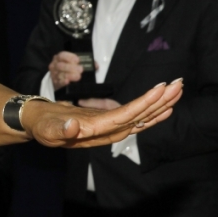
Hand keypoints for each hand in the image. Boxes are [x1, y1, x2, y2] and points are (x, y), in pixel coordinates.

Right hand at [24, 79, 182, 147]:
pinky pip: (135, 116)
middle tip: (179, 84)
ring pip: (140, 117)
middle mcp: (107, 132)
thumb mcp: (45, 129)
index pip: (124, 117)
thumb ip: (58, 130)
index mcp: (94, 132)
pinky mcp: (110, 122)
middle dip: (160, 101)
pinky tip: (165, 104)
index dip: (143, 104)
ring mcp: (110, 127)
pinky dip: (151, 109)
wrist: (38, 124)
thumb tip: (74, 127)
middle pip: (139, 117)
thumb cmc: (41, 126)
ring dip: (160, 103)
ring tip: (178, 89)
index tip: (159, 89)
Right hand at [49, 51, 87, 89]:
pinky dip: (63, 82)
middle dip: (71, 67)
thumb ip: (86, 62)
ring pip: (60, 74)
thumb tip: (96, 65)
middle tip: (80, 70)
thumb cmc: (69, 68)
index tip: (78, 60)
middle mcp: (55, 65)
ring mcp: (54, 74)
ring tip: (78, 77)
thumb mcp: (76, 63)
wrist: (61, 78)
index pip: (62, 55)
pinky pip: (58, 82)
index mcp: (60, 57)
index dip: (70, 57)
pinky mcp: (55, 82)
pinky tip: (68, 81)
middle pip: (61, 65)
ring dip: (69, 75)